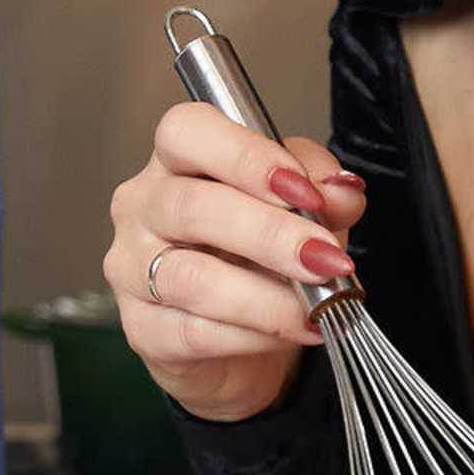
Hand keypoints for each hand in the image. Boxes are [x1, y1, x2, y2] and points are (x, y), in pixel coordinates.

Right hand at [106, 96, 366, 424]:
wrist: (241, 342)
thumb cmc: (262, 257)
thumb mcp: (302, 208)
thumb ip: (321, 189)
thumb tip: (341, 191)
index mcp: (177, 160)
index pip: (186, 132)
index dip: (246, 157)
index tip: (304, 190)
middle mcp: (143, 206)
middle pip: (190, 207)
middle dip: (269, 235)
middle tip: (325, 258)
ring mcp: (131, 269)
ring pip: (191, 278)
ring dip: (266, 296)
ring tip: (317, 307)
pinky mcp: (142, 329)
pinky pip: (194, 332)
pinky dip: (254, 335)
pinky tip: (295, 331)